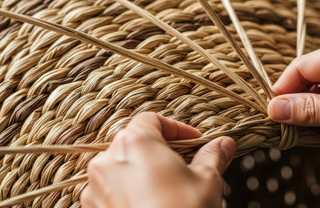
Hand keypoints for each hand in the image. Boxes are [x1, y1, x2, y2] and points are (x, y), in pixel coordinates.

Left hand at [80, 112, 235, 207]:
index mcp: (135, 143)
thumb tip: (224, 144)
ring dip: (143, 171)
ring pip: (122, 166)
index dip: (177, 129)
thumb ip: (213, 157)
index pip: (152, 120)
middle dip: (161, 150)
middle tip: (185, 165)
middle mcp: (108, 160)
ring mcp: (95, 187)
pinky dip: (129, 190)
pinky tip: (149, 204)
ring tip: (168, 189)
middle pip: (135, 142)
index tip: (195, 143)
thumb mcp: (206, 181)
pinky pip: (111, 189)